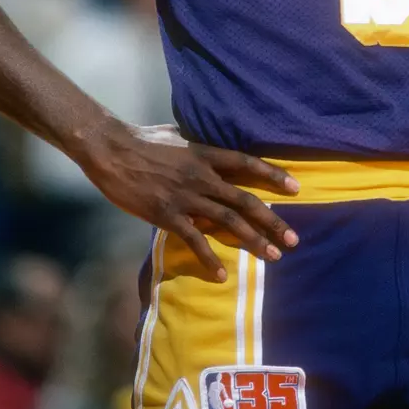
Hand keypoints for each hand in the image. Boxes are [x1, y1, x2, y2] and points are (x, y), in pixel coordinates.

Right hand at [78, 121, 299, 281]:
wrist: (111, 150)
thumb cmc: (142, 139)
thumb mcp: (177, 133)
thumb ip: (197, 142)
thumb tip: (209, 142)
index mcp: (205, 153)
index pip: (247, 163)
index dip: (273, 175)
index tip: (296, 187)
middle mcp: (201, 176)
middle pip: (244, 199)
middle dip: (272, 220)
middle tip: (294, 239)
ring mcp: (185, 196)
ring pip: (227, 221)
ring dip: (253, 240)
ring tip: (273, 256)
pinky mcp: (166, 214)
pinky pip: (194, 239)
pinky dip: (209, 258)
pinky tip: (222, 274)